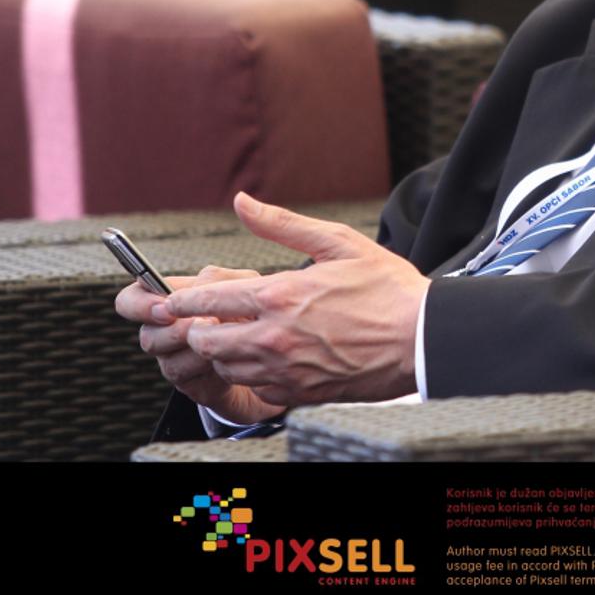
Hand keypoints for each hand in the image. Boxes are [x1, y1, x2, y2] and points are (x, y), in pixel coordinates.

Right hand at [116, 265, 285, 426]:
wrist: (267, 351)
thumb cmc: (250, 311)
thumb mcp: (240, 285)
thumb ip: (217, 280)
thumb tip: (199, 286)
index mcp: (168, 301)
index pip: (131, 300)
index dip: (139, 304)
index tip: (166, 307)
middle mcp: (163, 332)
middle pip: (146, 335)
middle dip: (174, 331)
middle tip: (198, 325)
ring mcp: (173, 359)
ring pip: (166, 358)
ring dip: (195, 346)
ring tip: (222, 337)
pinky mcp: (188, 382)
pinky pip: (186, 376)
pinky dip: (207, 364)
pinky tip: (227, 355)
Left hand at [158, 193, 429, 408]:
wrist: (421, 339)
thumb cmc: (388, 289)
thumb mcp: (339, 242)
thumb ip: (284, 224)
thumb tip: (244, 203)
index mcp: (281, 295)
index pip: (211, 298)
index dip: (183, 299)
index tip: (173, 298)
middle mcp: (275, 336)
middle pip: (207, 339)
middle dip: (196, 327)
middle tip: (201, 319)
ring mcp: (286, 369)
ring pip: (226, 366)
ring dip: (220, 351)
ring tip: (231, 336)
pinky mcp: (300, 392)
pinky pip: (255, 387)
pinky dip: (249, 373)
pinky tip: (263, 358)